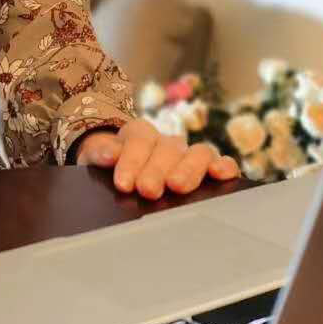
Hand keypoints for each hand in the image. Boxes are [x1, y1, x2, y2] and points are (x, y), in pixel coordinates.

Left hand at [74, 118, 240, 197]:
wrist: (120, 168)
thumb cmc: (111, 165)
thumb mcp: (98, 157)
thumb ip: (100, 153)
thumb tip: (110, 155)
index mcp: (139, 133)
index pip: (139, 140)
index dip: (132, 160)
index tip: (123, 184)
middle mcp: (167, 141)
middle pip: (168, 149)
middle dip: (157, 170)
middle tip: (147, 190)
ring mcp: (188, 154)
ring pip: (198, 153)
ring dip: (189, 170)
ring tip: (178, 186)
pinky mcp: (207, 169)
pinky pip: (221, 162)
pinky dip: (224, 166)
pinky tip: (222, 175)